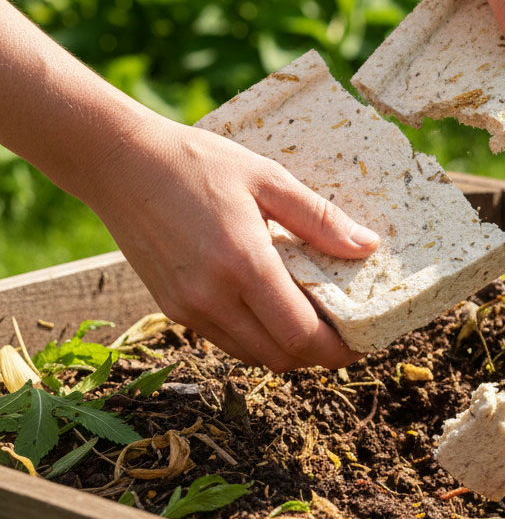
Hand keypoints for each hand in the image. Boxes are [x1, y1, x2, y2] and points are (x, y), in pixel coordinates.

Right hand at [89, 116, 377, 371]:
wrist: (123, 162)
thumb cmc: (199, 163)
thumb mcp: (269, 178)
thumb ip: (320, 218)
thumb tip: (367, 247)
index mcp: (243, 263)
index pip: (301, 335)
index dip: (338, 350)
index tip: (362, 343)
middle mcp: (213, 296)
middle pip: (281, 356)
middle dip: (319, 354)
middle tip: (345, 333)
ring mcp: (188, 307)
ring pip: (253, 355)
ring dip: (288, 349)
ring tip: (313, 320)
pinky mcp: (172, 308)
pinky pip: (226, 340)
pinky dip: (257, 337)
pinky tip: (272, 308)